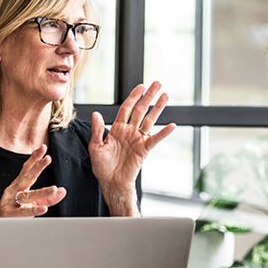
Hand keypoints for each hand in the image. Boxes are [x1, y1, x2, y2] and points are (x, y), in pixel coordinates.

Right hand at [0, 145, 65, 267]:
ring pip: (27, 196)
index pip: (26, 170)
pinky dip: (33, 210)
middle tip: (47, 158)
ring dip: (41, 192)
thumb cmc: (13, 213)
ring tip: (54, 188)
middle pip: (26, 177)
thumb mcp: (30, 203)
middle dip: (37, 167)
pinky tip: (43, 209)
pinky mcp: (9, 216)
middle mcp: (13, 192)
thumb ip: (46, 197)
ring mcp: (10, 203)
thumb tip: (62, 190)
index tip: (43, 148)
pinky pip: (23, 213)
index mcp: (17, 187)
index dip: (34, 159)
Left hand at [88, 82, 175, 210]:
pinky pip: (155, 139)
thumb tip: (96, 113)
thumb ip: (97, 130)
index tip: (141, 86)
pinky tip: (172, 125)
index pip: (126, 109)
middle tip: (158, 84)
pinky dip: (164, 133)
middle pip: (140, 110)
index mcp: (117, 129)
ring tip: (165, 96)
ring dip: (157, 108)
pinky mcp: (144, 150)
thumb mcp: (95, 147)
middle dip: (148, 97)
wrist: (111, 183)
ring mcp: (138, 140)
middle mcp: (129, 132)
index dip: (133, 97)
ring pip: (149, 120)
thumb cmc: (102, 167)